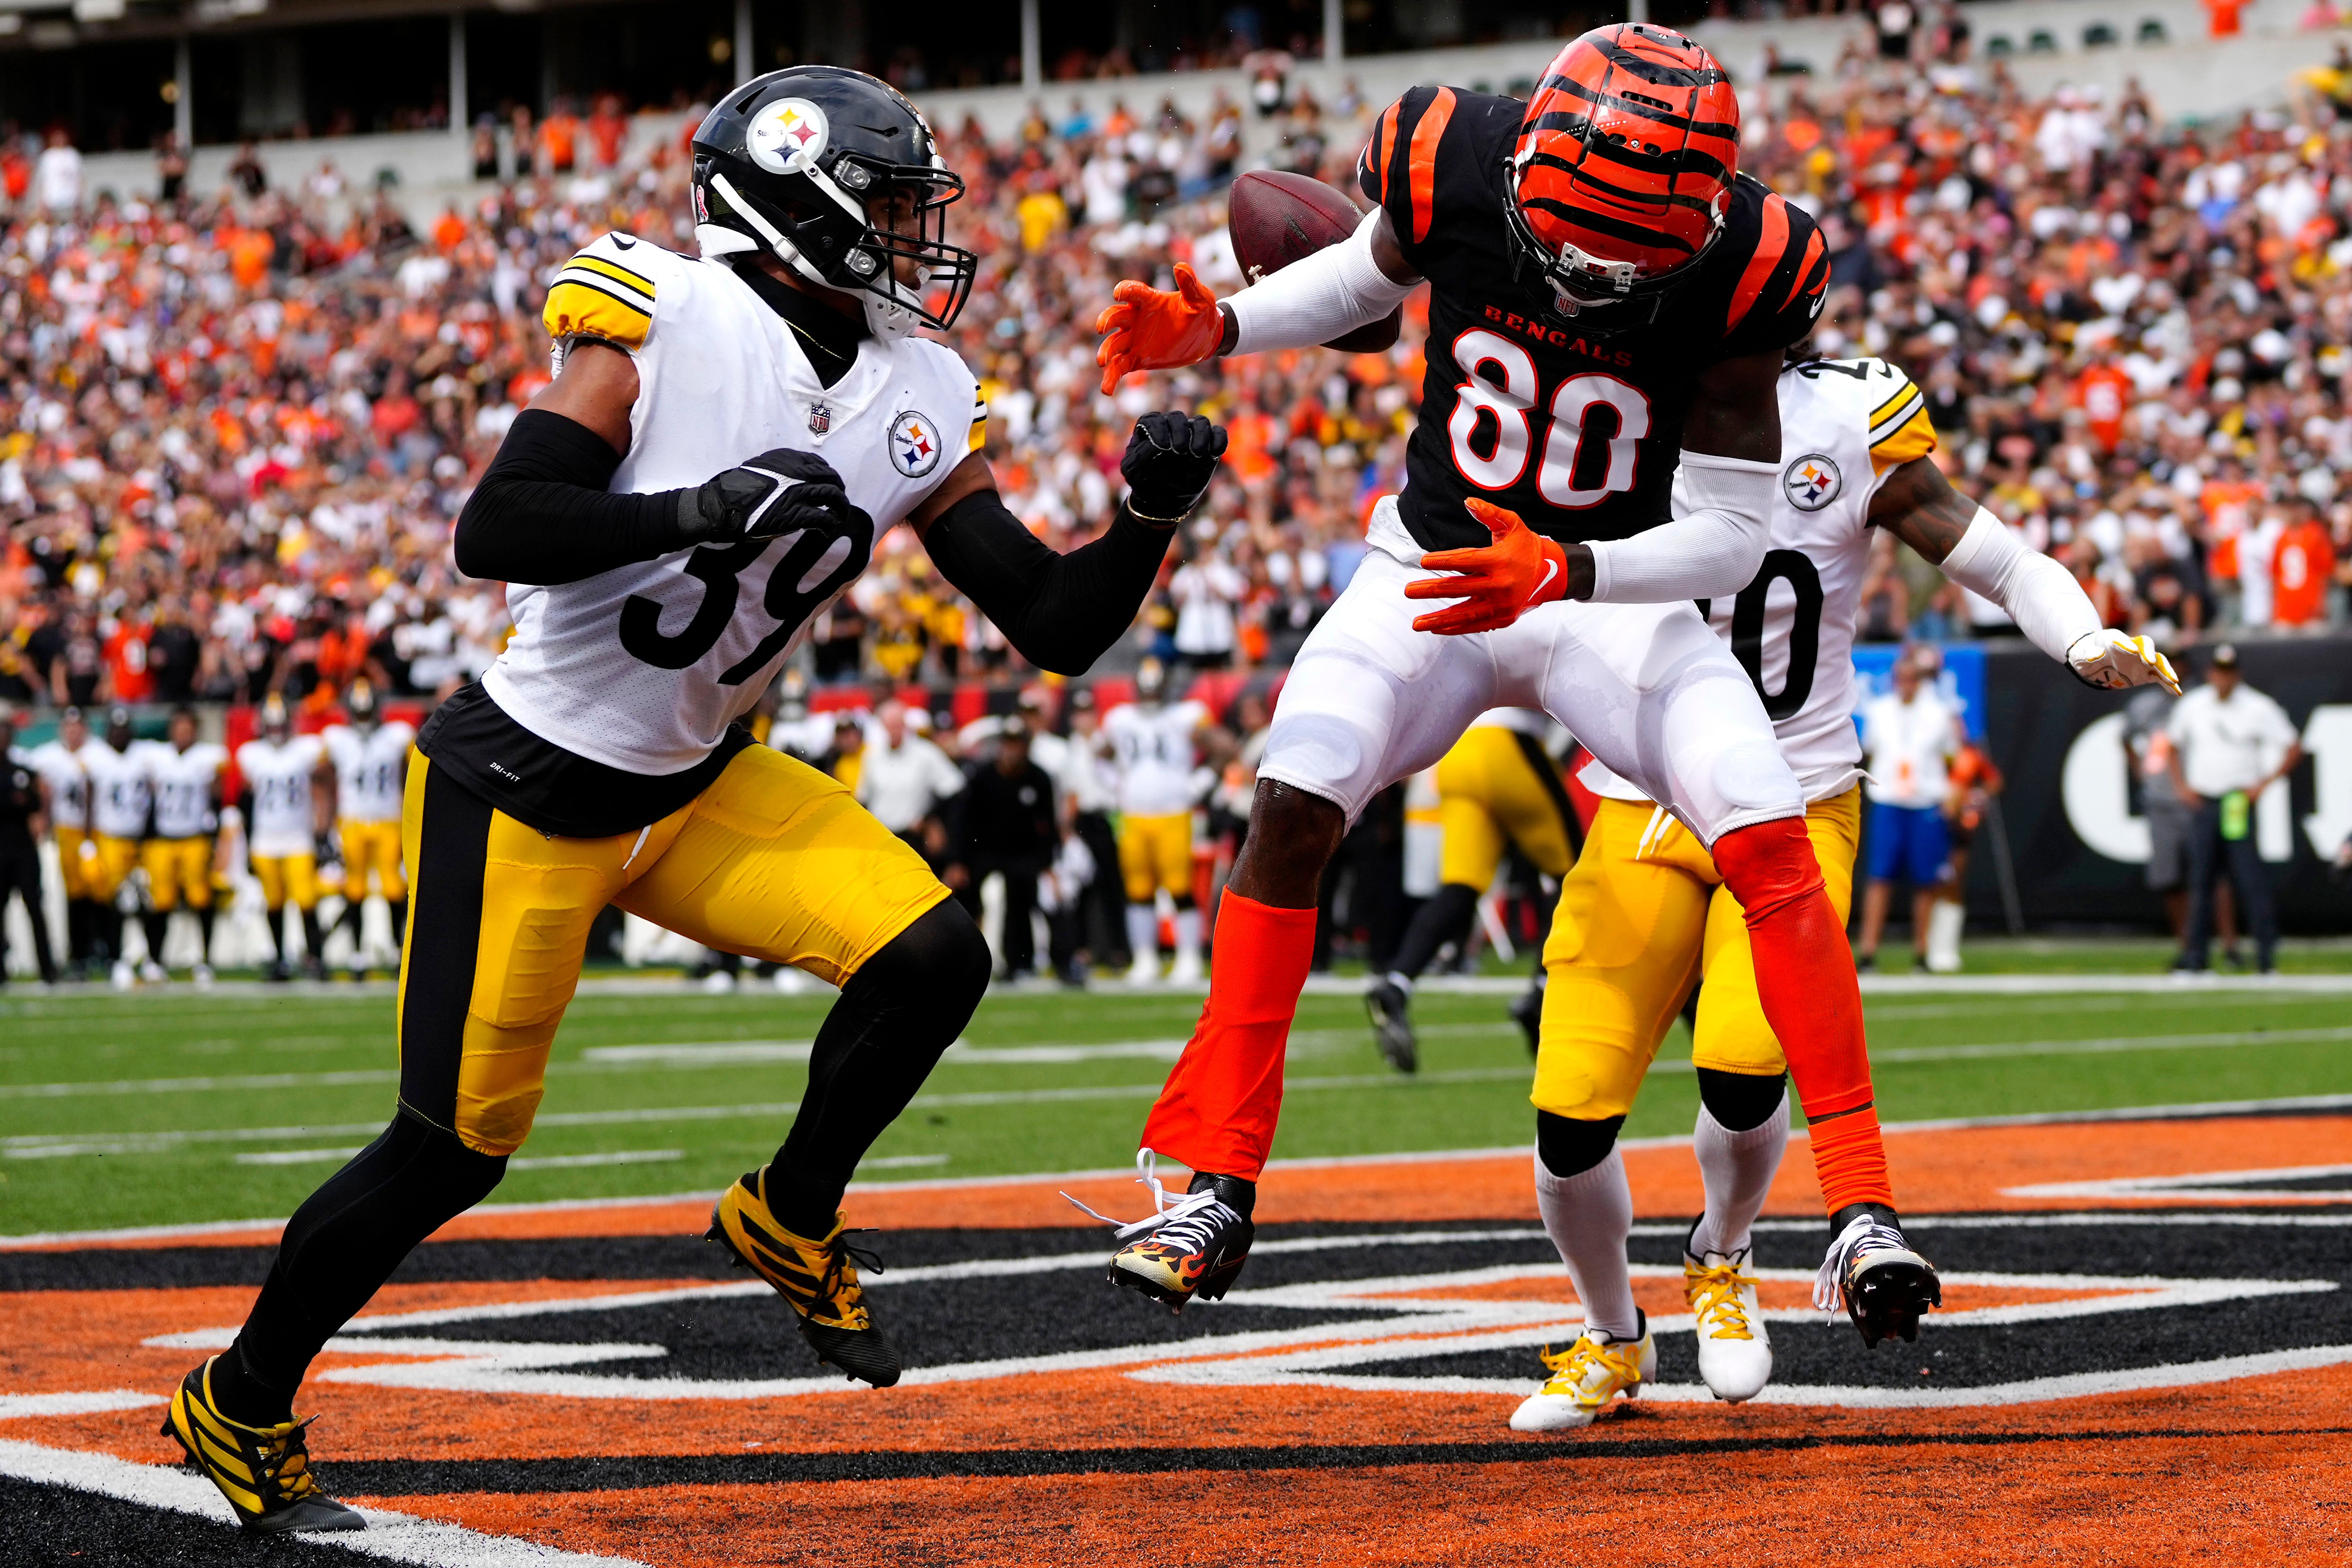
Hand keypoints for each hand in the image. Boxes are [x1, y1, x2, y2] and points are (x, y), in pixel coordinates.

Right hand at [678, 449, 868, 545]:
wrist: (722, 506)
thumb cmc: (735, 489)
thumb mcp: (759, 468)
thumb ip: (778, 470)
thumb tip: (789, 477)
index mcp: (787, 460)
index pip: (819, 464)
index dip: (828, 476)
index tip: (828, 485)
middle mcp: (796, 473)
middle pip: (831, 478)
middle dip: (839, 491)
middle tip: (838, 503)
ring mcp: (797, 493)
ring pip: (833, 497)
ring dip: (840, 509)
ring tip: (837, 518)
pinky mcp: (796, 514)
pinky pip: (823, 518)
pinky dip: (829, 526)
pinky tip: (824, 532)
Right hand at [1095, 263, 1225, 394]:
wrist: (1206, 338)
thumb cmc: (1203, 313)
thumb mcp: (1201, 299)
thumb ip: (1190, 284)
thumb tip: (1180, 266)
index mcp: (1149, 301)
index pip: (1133, 293)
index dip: (1124, 291)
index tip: (1118, 294)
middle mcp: (1137, 319)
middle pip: (1115, 317)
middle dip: (1106, 321)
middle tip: (1103, 328)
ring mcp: (1135, 340)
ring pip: (1114, 344)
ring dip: (1106, 352)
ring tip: (1102, 362)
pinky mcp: (1137, 359)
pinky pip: (1119, 368)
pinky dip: (1111, 378)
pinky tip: (1107, 390)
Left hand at [1121, 411, 1227, 522]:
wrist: (1164, 499)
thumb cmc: (1145, 482)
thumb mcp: (1133, 472)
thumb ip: (1138, 455)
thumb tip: (1157, 444)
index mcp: (1149, 430)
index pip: (1153, 420)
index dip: (1158, 430)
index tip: (1163, 448)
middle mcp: (1171, 428)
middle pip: (1177, 417)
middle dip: (1180, 431)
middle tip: (1180, 452)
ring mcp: (1191, 435)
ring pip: (1201, 421)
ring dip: (1200, 435)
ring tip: (1196, 454)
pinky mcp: (1208, 445)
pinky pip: (1218, 433)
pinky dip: (1218, 440)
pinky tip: (1212, 455)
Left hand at [1404, 498, 1584, 635]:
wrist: (1552, 573)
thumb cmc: (1526, 546)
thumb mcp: (1512, 524)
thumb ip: (1490, 513)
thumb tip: (1468, 502)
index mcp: (1500, 561)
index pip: (1465, 561)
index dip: (1442, 561)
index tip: (1422, 561)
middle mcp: (1501, 585)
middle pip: (1459, 589)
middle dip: (1430, 590)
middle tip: (1408, 591)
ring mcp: (1502, 605)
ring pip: (1464, 614)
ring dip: (1438, 620)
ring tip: (1416, 623)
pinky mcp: (1503, 618)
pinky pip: (1475, 625)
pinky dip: (1455, 628)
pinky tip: (1437, 629)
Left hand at [2067, 630, 2180, 694]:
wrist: (2093, 659)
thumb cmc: (2085, 653)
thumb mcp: (2080, 654)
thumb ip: (2087, 654)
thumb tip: (2096, 655)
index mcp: (2113, 639)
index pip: (2121, 639)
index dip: (2127, 644)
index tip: (2132, 651)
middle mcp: (2132, 647)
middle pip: (2146, 647)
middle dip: (2149, 654)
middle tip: (2151, 662)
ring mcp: (2140, 660)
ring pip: (2157, 662)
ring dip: (2165, 670)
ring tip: (2173, 680)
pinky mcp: (2145, 672)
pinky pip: (2159, 677)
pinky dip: (2168, 684)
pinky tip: (2176, 692)